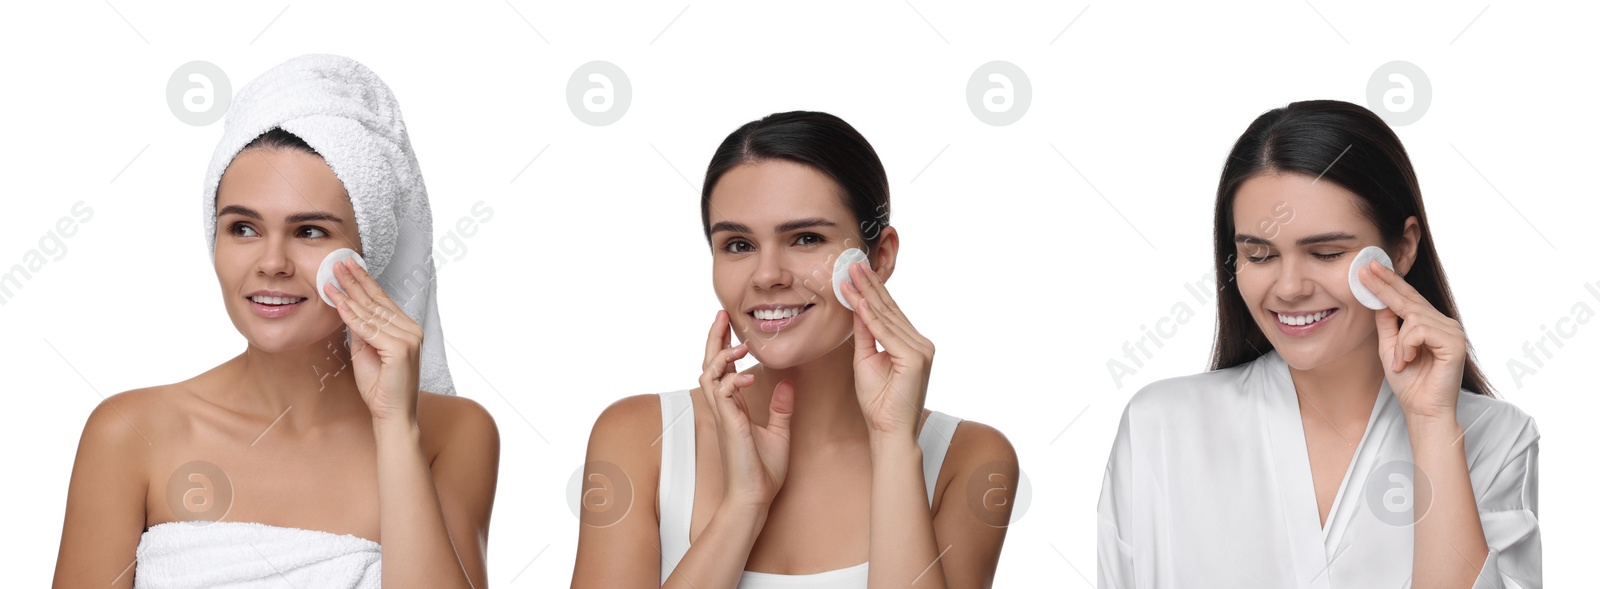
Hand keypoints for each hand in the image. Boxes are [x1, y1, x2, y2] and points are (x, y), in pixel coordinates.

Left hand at [323, 257, 421, 424]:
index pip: (382, 301)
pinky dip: (352, 315)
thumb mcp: (366, 352)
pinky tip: (339, 302)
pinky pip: (369, 328)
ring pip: (371, 312)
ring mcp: (409, 338)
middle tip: (338, 262)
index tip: (348, 267)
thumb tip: (349, 309)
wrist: (392, 415)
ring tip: (332, 278)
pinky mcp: (401, 349)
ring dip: (349, 293)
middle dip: (355, 281)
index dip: (364, 282)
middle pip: (377, 301)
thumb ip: (362, 331)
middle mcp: (412, 330)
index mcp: (407, 329)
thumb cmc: (380, 388)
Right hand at [698, 310, 794, 510]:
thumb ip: (780, 408)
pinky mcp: (728, 424)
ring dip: (721, 356)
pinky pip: (721, 394)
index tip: (729, 324)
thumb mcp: (778, 433)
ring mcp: (723, 415)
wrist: (755, 497)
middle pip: (709, 364)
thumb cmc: (762, 471)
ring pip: (708, 374)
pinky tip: (745, 375)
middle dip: (714, 338)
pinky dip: (731, 380)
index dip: (724, 344)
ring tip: (738, 345)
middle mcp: (724, 408)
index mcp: (733, 407)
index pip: (724, 368)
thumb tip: (787, 385)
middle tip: (721, 315)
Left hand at [838, 260, 932, 442]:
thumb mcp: (866, 360)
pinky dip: (870, 317)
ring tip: (851, 275)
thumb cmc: (878, 402)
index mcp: (912, 343)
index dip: (871, 291)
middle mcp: (921, 343)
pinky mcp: (915, 358)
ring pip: (887, 317)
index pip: (889, 312)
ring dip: (867, 295)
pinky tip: (858, 301)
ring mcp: (921, 350)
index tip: (856, 272)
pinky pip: (887, 333)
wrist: (889, 430)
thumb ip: (865, 334)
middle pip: (890, 309)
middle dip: (870, 285)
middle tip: (853, 263)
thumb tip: (857, 306)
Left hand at [1357, 259, 1466, 421]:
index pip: (1406, 298)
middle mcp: (1443, 323)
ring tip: (1402, 361)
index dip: (1389, 282)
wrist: (1423, 409)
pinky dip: (1408, 346)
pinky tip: (1410, 361)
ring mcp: (1452, 331)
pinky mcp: (1455, 342)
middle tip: (1366, 268)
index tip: (1369, 267)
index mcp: (1429, 324)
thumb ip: (1387, 325)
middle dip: (1386, 284)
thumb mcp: (1390, 349)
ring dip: (1400, 341)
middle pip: (1410, 298)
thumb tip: (1378, 300)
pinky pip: (1420, 330)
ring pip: (1413, 316)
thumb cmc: (1409, 382)